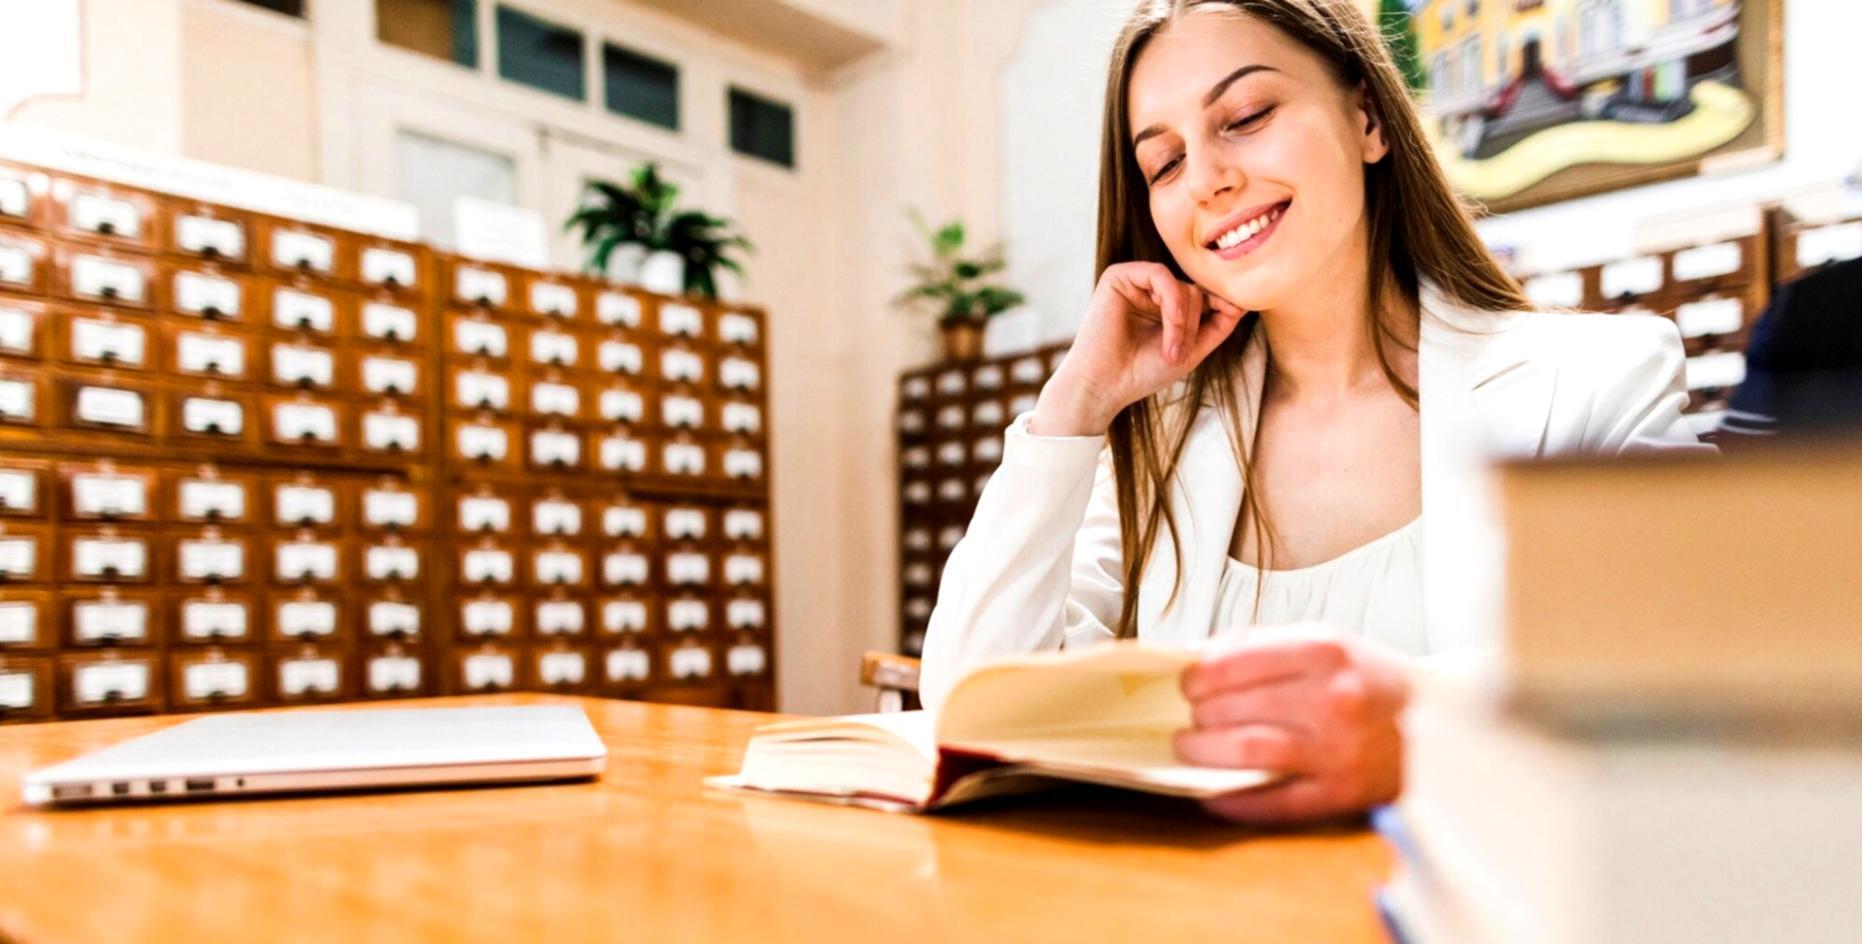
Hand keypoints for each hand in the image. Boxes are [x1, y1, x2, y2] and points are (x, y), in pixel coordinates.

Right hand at [1031, 262, 1247, 435]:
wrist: (1104, 386)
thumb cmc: (1141, 373)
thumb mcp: (1191, 350)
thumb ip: (1218, 325)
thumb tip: (1244, 299)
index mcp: (1165, 307)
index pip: (1204, 297)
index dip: (1222, 304)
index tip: (1233, 315)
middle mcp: (1150, 291)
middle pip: (1195, 291)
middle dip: (1195, 323)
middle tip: (1180, 354)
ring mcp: (1135, 282)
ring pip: (1182, 285)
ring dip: (1184, 320)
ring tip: (1171, 351)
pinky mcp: (1119, 276)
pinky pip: (1161, 275)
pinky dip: (1172, 302)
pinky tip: (1169, 326)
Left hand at [1174, 624, 1409, 824]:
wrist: (1443, 725)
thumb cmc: (1374, 682)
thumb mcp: (1328, 642)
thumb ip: (1265, 645)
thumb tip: (1201, 656)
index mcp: (1324, 651)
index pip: (1235, 662)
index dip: (1198, 676)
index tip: (1187, 684)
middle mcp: (1331, 697)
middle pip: (1236, 707)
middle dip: (1198, 715)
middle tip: (1188, 718)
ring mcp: (1338, 748)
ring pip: (1248, 750)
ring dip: (1205, 752)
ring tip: (1188, 748)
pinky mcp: (1342, 792)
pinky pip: (1275, 801)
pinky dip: (1235, 800)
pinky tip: (1213, 794)